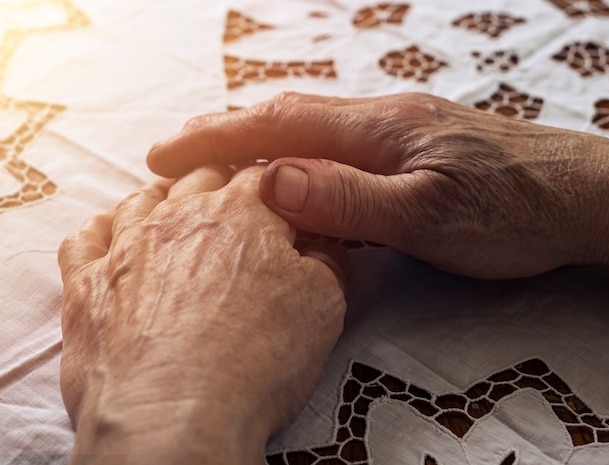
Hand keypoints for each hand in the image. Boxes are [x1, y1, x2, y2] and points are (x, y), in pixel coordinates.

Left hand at [58, 165, 346, 463]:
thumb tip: (320, 246)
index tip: (279, 197)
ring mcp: (127, 247)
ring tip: (175, 212)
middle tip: (232, 204)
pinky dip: (102, 231)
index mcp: (243, 212)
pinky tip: (113, 236)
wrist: (175, 416)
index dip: (274, 183)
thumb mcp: (324, 306)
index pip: (261, 175)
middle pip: (201, 177)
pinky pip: (85, 240)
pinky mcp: (88, 286)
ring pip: (143, 200)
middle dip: (220, 183)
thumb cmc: (257, 361)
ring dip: (162, 200)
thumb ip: (327, 262)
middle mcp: (181, 215)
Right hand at [147, 92, 608, 277]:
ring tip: (216, 167)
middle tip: (174, 155)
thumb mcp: (429, 216)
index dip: (215, 136)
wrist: (581, 199)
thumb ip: (350, 199)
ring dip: (258, 146)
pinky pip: (339, 151)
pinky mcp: (413, 153)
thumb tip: (269, 179)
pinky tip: (292, 180)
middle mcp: (381, 121)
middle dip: (224, 134)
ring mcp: (398, 134)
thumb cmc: (513, 211)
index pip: (278, 124)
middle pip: (287, 117)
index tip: (162, 152)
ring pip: (311, 133)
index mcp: (378, 130)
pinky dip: (299, 160)